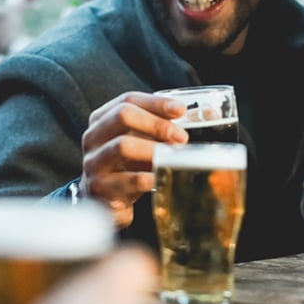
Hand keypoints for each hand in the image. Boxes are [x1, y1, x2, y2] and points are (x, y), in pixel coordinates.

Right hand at [80, 91, 188, 227]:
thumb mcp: (142, 142)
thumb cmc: (129, 166)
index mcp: (102, 119)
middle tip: (181, 137)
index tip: (181, 110)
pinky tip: (164, 178)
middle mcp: (93, 137)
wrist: (107, 202)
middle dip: (157, 124)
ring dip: (155, 150)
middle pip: (123, 116)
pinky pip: (129, 180)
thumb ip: (164, 126)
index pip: (128, 100)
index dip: (156, 103)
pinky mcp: (99, 188)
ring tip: (174, 157)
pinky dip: (151, 177)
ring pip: (123, 147)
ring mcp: (93, 162)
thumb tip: (210, 113)